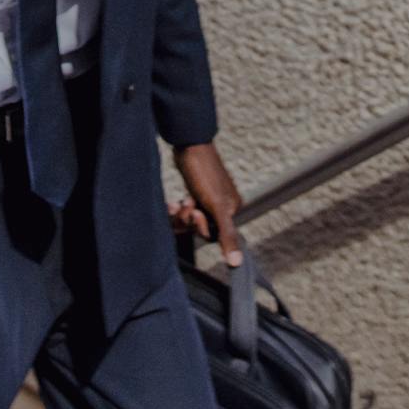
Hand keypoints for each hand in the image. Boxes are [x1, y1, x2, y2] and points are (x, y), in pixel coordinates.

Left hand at [171, 142, 243, 267]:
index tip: (194, 212)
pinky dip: (177, 208)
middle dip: (188, 219)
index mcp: (232, 209)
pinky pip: (185, 210)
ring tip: (179, 202)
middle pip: (200, 227)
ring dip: (181, 214)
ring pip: (190, 219)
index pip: (213, 235)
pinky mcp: (194, 192)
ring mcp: (207, 198)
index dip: (199, 228)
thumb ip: (227, 235)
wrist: (188, 145)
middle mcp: (222, 205)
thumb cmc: (204, 174)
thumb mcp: (216, 207)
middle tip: (186, 203)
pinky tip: (172, 203)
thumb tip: (236, 263)